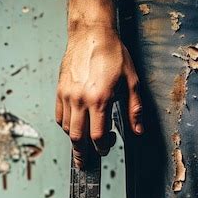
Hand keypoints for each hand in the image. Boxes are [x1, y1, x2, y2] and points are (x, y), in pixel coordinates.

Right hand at [56, 26, 143, 167]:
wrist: (91, 33)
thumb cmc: (112, 53)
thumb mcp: (131, 81)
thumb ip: (134, 109)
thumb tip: (138, 130)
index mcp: (100, 99)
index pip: (97, 135)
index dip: (102, 147)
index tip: (106, 146)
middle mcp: (81, 99)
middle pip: (77, 138)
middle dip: (82, 154)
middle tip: (85, 164)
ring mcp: (68, 95)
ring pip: (67, 129)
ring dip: (75, 140)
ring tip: (82, 145)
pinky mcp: (60, 90)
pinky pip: (59, 116)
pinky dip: (65, 126)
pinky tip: (73, 127)